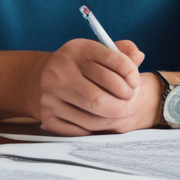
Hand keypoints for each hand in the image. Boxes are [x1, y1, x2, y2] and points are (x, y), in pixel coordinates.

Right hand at [35, 38, 159, 134]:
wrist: (40, 79)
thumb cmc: (79, 66)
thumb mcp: (96, 52)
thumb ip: (120, 53)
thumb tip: (139, 56)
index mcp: (77, 49)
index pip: (113, 60)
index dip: (131, 74)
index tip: (135, 83)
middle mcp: (60, 70)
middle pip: (99, 97)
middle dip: (123, 104)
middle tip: (130, 104)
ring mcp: (50, 95)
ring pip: (91, 117)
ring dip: (111, 119)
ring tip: (119, 113)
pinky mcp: (47, 116)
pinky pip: (80, 129)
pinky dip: (96, 128)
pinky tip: (101, 120)